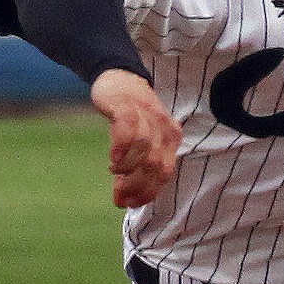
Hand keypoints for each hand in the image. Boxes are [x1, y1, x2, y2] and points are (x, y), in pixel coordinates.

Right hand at [90, 69, 181, 207]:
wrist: (120, 78)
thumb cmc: (130, 116)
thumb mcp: (142, 142)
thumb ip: (136, 168)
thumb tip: (123, 200)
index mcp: (171, 140)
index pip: (164, 174)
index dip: (147, 192)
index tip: (130, 204)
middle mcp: (163, 128)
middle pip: (154, 166)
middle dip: (136, 186)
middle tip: (119, 196)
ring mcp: (147, 115)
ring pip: (143, 150)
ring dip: (127, 168)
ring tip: (114, 171)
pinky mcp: (128, 106)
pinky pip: (128, 130)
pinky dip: (121, 148)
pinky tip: (112, 158)